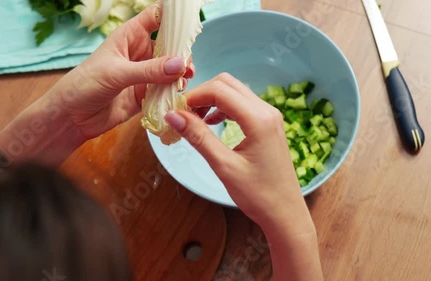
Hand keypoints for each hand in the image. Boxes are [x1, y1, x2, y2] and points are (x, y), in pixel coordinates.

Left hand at [0, 4, 193, 166]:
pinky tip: (178, 96)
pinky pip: (164, 91)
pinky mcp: (144, 95)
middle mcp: (139, 53)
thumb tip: (180, 64)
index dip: (173, 17)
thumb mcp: (117, 73)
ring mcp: (143, 75)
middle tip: (189, 65)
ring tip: (184, 81)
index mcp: (129, 37)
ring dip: (179, 75)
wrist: (71, 117)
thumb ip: (149, 70)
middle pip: (169, 45)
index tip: (191, 21)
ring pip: (170, 70)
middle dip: (181, 52)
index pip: (155, 18)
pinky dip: (173, 93)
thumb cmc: (84, 84)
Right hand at [164, 73, 311, 236]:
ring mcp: (270, 116)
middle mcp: (267, 111)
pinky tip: (211, 124)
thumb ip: (198, 137)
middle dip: (202, 94)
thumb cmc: (257, 195)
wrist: (285, 213)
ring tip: (194, 120)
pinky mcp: (268, 124)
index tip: (175, 111)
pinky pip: (242, 104)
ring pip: (234, 92)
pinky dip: (223, 108)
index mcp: (258, 119)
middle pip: (227, 84)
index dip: (194, 96)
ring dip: (212, 100)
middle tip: (183, 114)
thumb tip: (172, 116)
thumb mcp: (224, 166)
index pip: (219, 90)